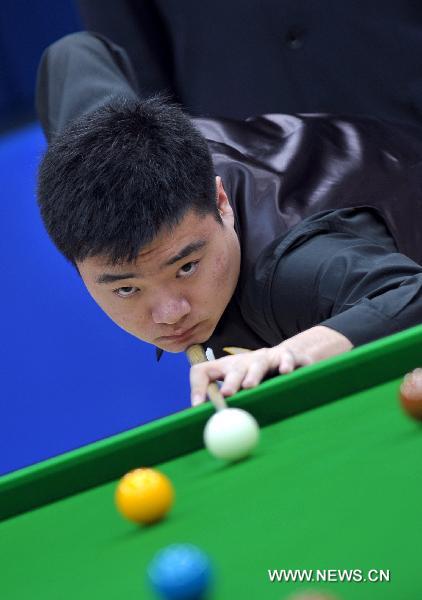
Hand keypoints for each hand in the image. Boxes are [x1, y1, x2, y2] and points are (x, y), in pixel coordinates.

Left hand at [189, 325, 352, 404]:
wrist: (286, 357)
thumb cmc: (258, 379)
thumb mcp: (238, 390)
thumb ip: (226, 409)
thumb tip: (213, 436)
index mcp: (226, 369)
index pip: (203, 371)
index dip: (197, 387)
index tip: (197, 406)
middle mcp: (243, 361)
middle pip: (234, 369)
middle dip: (230, 382)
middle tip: (226, 394)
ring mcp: (265, 357)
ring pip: (258, 363)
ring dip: (253, 374)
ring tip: (250, 386)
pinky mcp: (285, 356)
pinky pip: (285, 358)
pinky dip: (285, 365)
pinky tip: (285, 372)